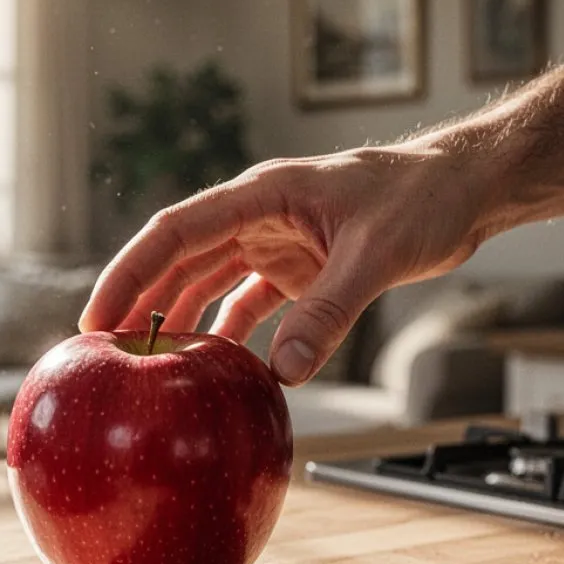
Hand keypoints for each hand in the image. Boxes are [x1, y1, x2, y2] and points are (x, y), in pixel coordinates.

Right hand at [79, 145, 500, 385]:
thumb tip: (282, 374)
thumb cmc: (423, 198)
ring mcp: (276, 240)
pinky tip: (215, 362)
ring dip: (179, 317)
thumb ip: (327, 314)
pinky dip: (230, 329)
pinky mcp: (298, 266)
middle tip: (106, 350)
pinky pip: (248, 300)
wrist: (464, 190)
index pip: (176, 231)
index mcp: (264, 193)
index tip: (98, 316)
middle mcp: (259, 214)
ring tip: (147, 360)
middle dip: (141, 300)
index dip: (131, 273)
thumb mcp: (376, 255)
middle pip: (180, 258)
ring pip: (209, 279)